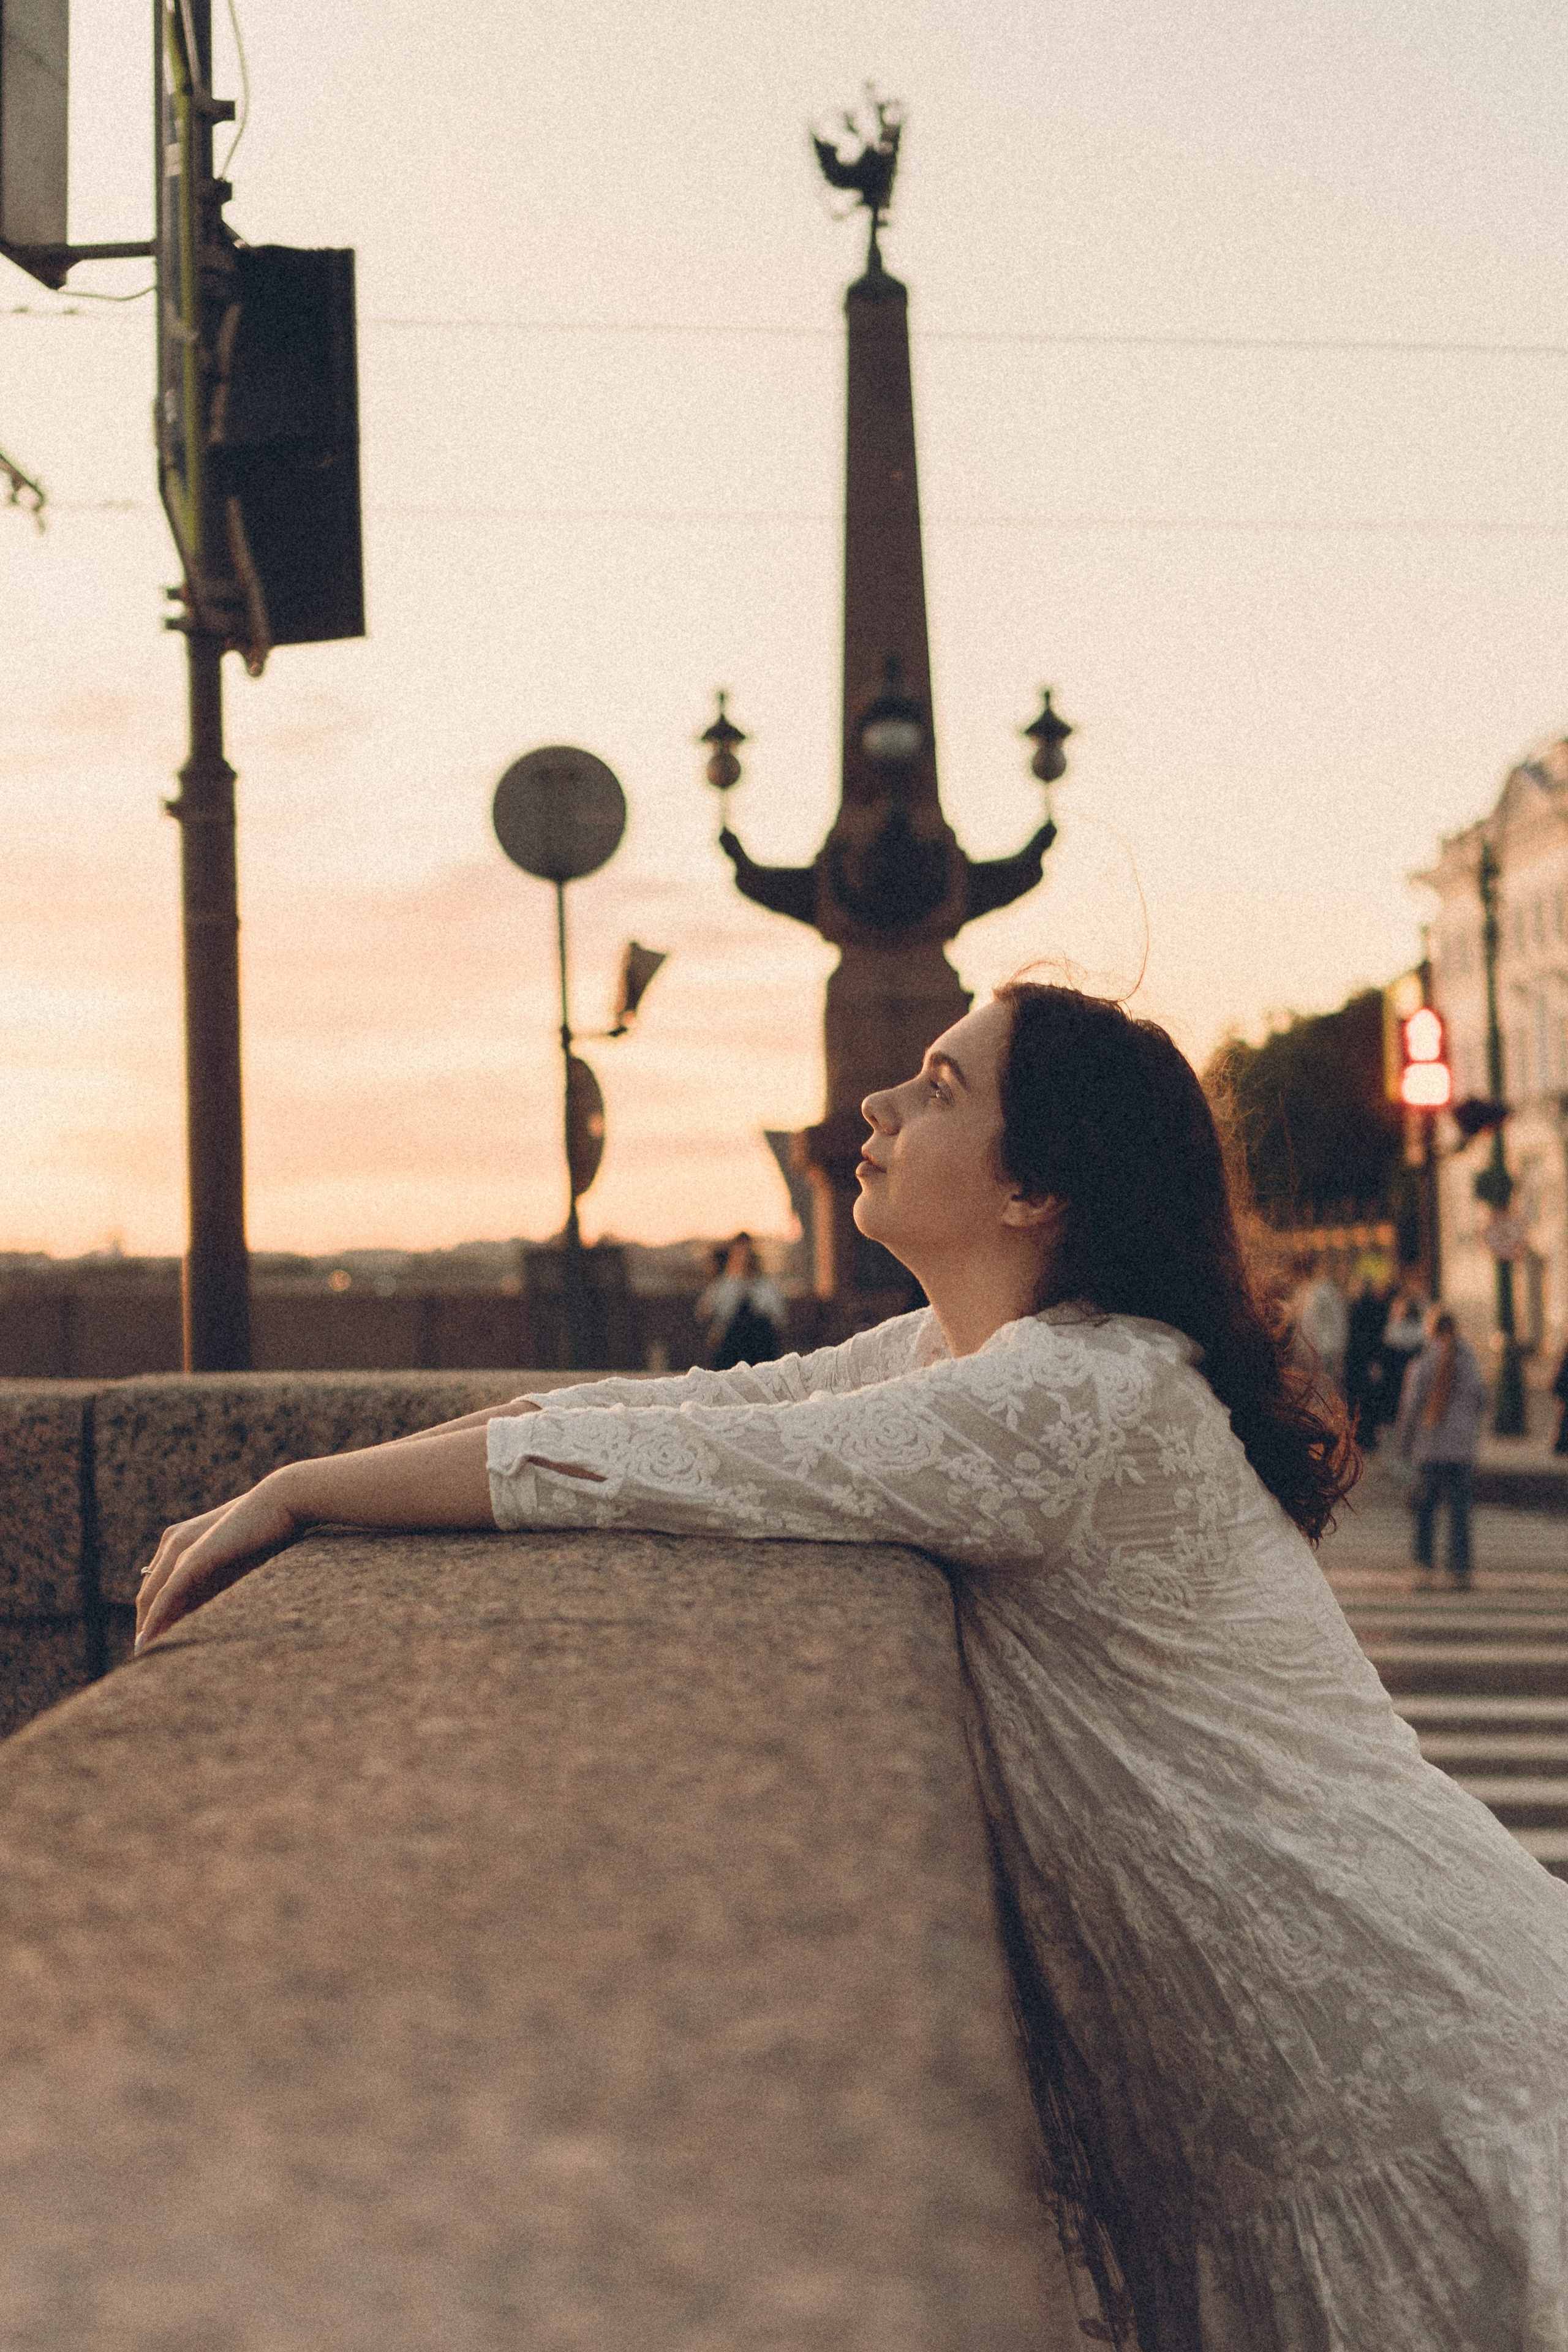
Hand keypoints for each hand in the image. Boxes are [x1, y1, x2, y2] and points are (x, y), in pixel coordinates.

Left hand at [135, 1471, 305, 1652]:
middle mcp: (172, 1542)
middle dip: (145, 1623)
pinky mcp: (193, 1558)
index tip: (154, 1639)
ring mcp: (180, 1548)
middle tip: (145, 1654)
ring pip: (152, 1596)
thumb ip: (213, 1578)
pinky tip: (150, 1641)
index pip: (157, 1583)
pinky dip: (156, 1620)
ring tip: (145, 1655)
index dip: (152, 1612)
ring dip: (147, 1627)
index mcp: (181, 1539)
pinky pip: (166, 1595)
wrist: (282, 1501)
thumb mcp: (233, 1559)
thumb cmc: (266, 1529)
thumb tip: (200, 1608)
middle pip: (147, 1592)